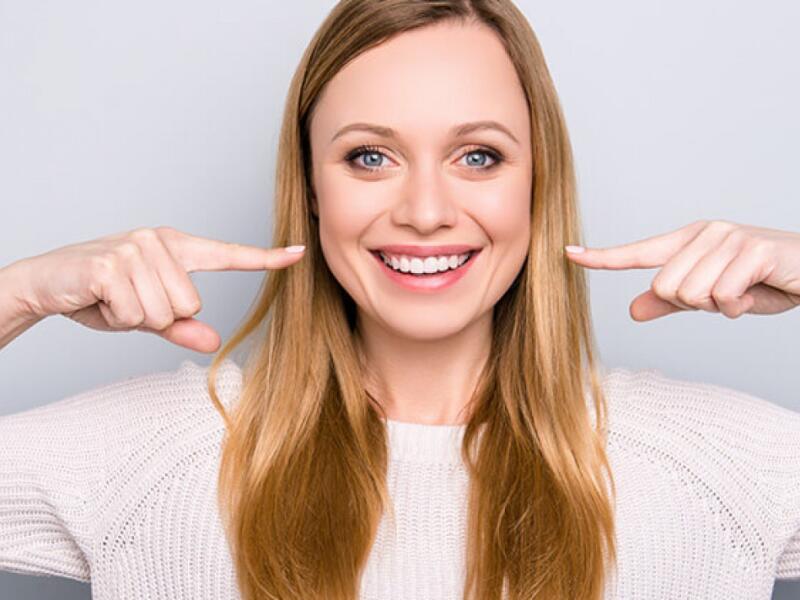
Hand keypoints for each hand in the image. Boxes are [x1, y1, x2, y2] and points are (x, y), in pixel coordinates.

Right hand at [14, 226, 305, 351]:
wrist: (45, 283)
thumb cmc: (100, 296)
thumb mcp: (148, 315)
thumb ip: (182, 327)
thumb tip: (214, 341)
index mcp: (175, 247)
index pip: (227, 254)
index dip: (265, 258)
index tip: (299, 253)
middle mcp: (159, 241)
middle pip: (192, 304)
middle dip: (158, 316)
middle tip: (127, 301)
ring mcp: (136, 248)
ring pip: (165, 312)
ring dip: (135, 317)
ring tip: (112, 299)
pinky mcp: (113, 263)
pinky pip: (136, 313)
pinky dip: (116, 317)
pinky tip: (99, 299)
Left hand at [564, 219, 799, 321]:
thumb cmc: (763, 283)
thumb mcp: (711, 298)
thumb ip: (672, 303)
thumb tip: (632, 310)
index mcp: (689, 242)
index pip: (637, 252)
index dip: (602, 257)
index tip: (569, 253)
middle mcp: (704, 234)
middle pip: (664, 287)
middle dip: (694, 304)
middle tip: (725, 296)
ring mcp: (728, 238)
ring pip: (691, 293)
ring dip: (719, 306)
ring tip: (742, 292)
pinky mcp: (753, 250)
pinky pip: (723, 294)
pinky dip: (739, 306)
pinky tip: (756, 292)